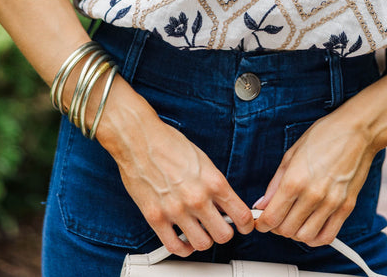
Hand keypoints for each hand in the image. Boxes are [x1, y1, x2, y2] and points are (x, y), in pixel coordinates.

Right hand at [97, 78, 253, 255]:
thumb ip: (214, 183)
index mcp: (213, 181)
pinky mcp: (156, 217)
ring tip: (199, 231)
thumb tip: (224, 202)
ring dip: (203, 240)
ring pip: (201, 244)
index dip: (247, 224)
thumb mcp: (202, 159)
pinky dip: (182, 248)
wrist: (139, 139)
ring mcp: (176, 210)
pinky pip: (175, 247)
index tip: (244, 225)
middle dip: (224, 232)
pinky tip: (182, 239)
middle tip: (219, 226)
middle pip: (224, 235)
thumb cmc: (169, 143)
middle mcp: (197, 198)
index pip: (241, 214)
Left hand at [254, 101, 377, 246]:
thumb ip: (275, 183)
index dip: (262, 223)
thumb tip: (263, 203)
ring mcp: (331, 203)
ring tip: (294, 220)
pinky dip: (315, 238)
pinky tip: (311, 226)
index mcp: (295, 180)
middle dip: (277, 227)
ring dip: (295, 233)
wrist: (356, 131)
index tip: (261, 221)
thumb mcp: (291, 153)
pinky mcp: (346, 207)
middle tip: (277, 217)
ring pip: (305, 237)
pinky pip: (328, 236)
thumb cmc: (324, 136)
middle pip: (286, 230)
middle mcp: (312, 195)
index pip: (272, 217)